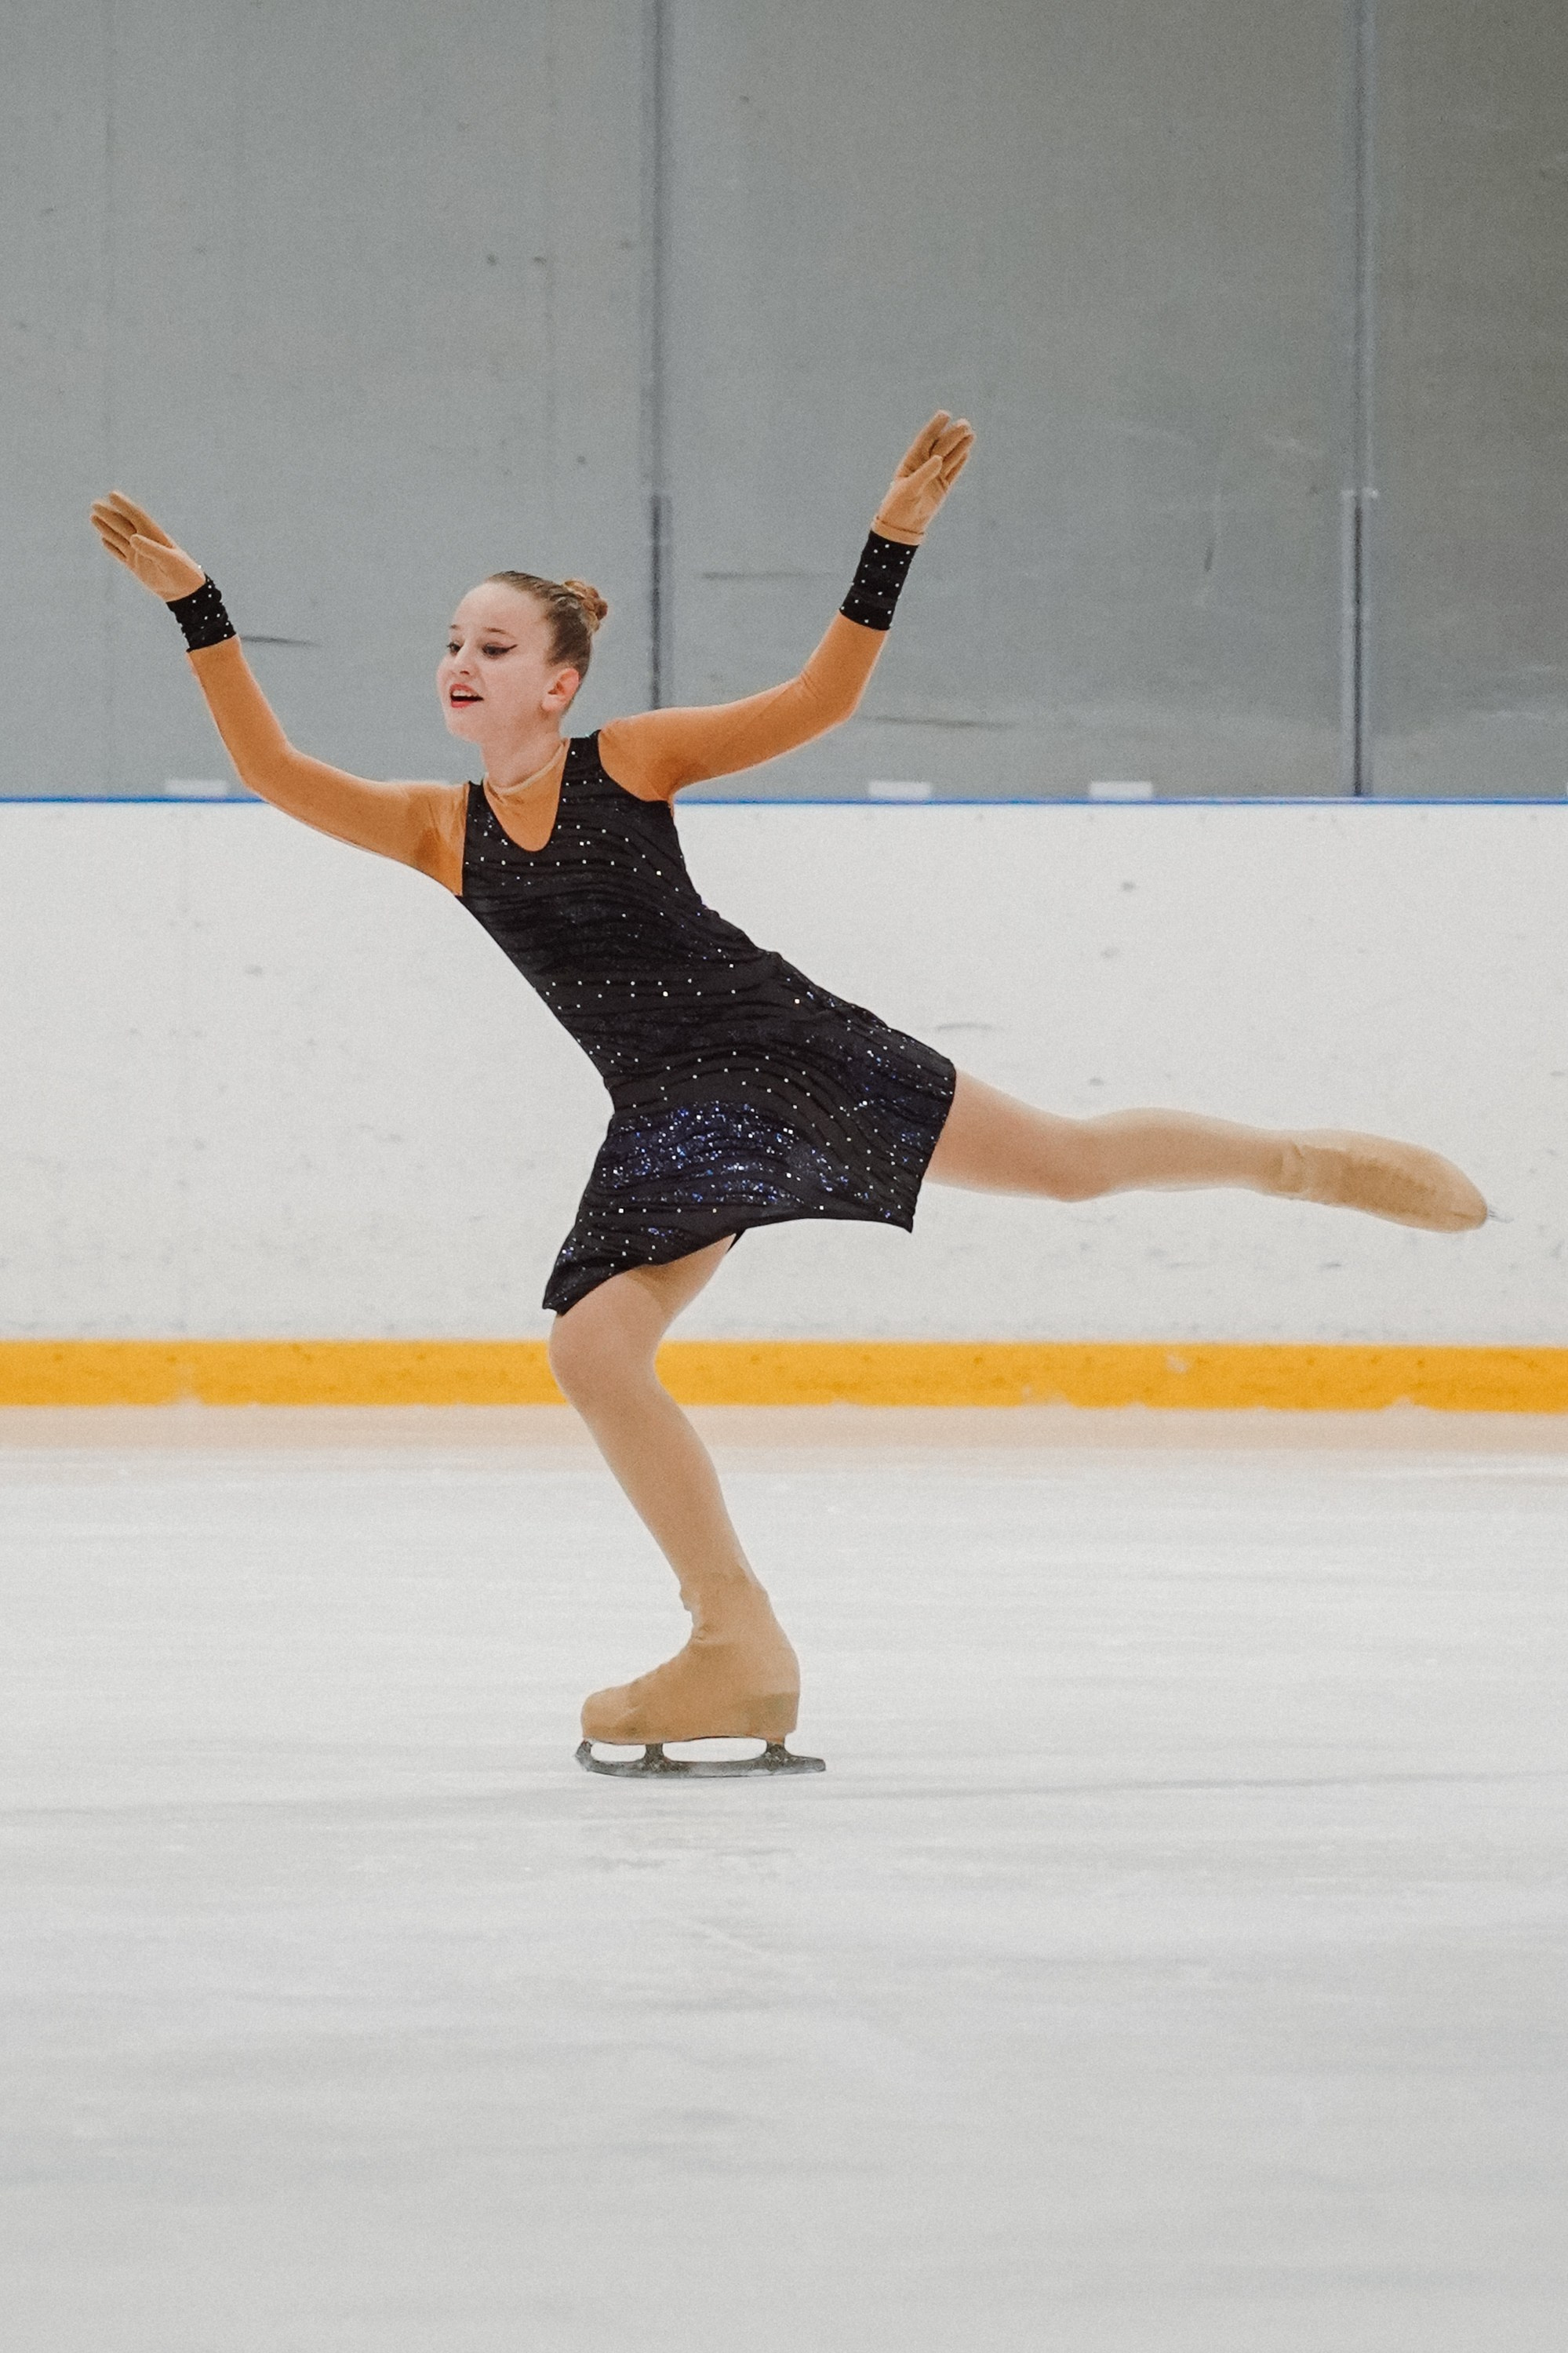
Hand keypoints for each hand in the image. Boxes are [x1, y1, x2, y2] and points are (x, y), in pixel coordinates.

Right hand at [90, 491, 206, 600]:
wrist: (186, 594)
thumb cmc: (183, 574)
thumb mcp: (169, 561)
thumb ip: (152, 549)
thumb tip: (133, 538)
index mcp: (155, 537)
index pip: (137, 517)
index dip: (125, 506)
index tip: (112, 495)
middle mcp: (145, 542)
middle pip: (124, 525)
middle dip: (110, 514)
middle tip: (95, 504)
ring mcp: (140, 554)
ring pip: (119, 538)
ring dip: (107, 527)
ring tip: (93, 516)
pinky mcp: (137, 567)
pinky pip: (121, 554)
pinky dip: (112, 547)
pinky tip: (103, 539)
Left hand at [872, 410, 974, 543]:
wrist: (902, 528)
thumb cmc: (898, 506)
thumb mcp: (908, 489)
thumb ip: (923, 473)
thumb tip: (938, 459)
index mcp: (911, 462)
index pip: (925, 440)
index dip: (935, 427)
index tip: (945, 414)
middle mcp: (924, 466)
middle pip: (941, 447)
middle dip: (952, 435)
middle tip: (965, 423)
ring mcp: (934, 477)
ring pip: (949, 458)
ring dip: (959, 446)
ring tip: (970, 433)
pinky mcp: (942, 488)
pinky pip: (953, 472)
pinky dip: (960, 462)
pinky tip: (967, 450)